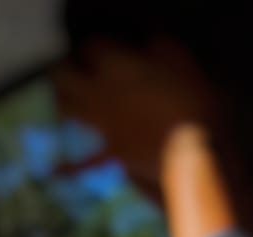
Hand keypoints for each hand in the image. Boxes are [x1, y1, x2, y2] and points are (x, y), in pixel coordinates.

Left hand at [52, 37, 221, 190]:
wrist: (197, 158)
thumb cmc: (198, 106)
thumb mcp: (187, 67)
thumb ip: (164, 53)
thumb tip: (153, 48)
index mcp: (118, 64)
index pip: (93, 46)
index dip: (97, 47)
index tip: (104, 49)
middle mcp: (100, 91)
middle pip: (65, 74)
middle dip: (66, 68)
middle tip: (71, 66)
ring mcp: (103, 123)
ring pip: (67, 108)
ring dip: (62, 102)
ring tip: (64, 99)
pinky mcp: (111, 153)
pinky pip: (84, 163)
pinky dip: (69, 169)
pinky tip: (54, 174)